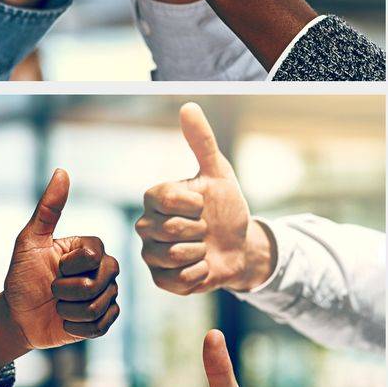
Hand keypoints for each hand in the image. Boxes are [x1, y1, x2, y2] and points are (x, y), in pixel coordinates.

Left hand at [1, 170, 120, 350]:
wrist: (16, 318)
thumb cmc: (21, 277)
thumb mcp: (29, 242)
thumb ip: (48, 208)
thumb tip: (61, 170)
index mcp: (92, 249)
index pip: (93, 257)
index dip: (67, 268)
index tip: (53, 269)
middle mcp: (105, 269)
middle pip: (98, 284)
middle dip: (66, 292)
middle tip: (53, 291)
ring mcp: (107, 295)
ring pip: (98, 306)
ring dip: (68, 311)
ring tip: (58, 306)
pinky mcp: (104, 320)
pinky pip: (101, 325)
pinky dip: (76, 327)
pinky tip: (66, 321)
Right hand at [136, 103, 270, 294]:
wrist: (241, 244)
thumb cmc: (226, 207)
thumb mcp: (219, 172)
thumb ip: (202, 141)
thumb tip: (188, 106)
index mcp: (155, 199)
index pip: (162, 196)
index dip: (191, 201)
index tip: (203, 203)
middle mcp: (146, 226)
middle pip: (169, 228)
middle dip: (199, 228)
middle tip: (205, 227)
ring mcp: (151, 255)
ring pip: (174, 255)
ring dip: (201, 250)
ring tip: (203, 246)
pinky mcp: (160, 281)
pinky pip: (179, 279)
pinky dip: (200, 272)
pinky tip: (203, 265)